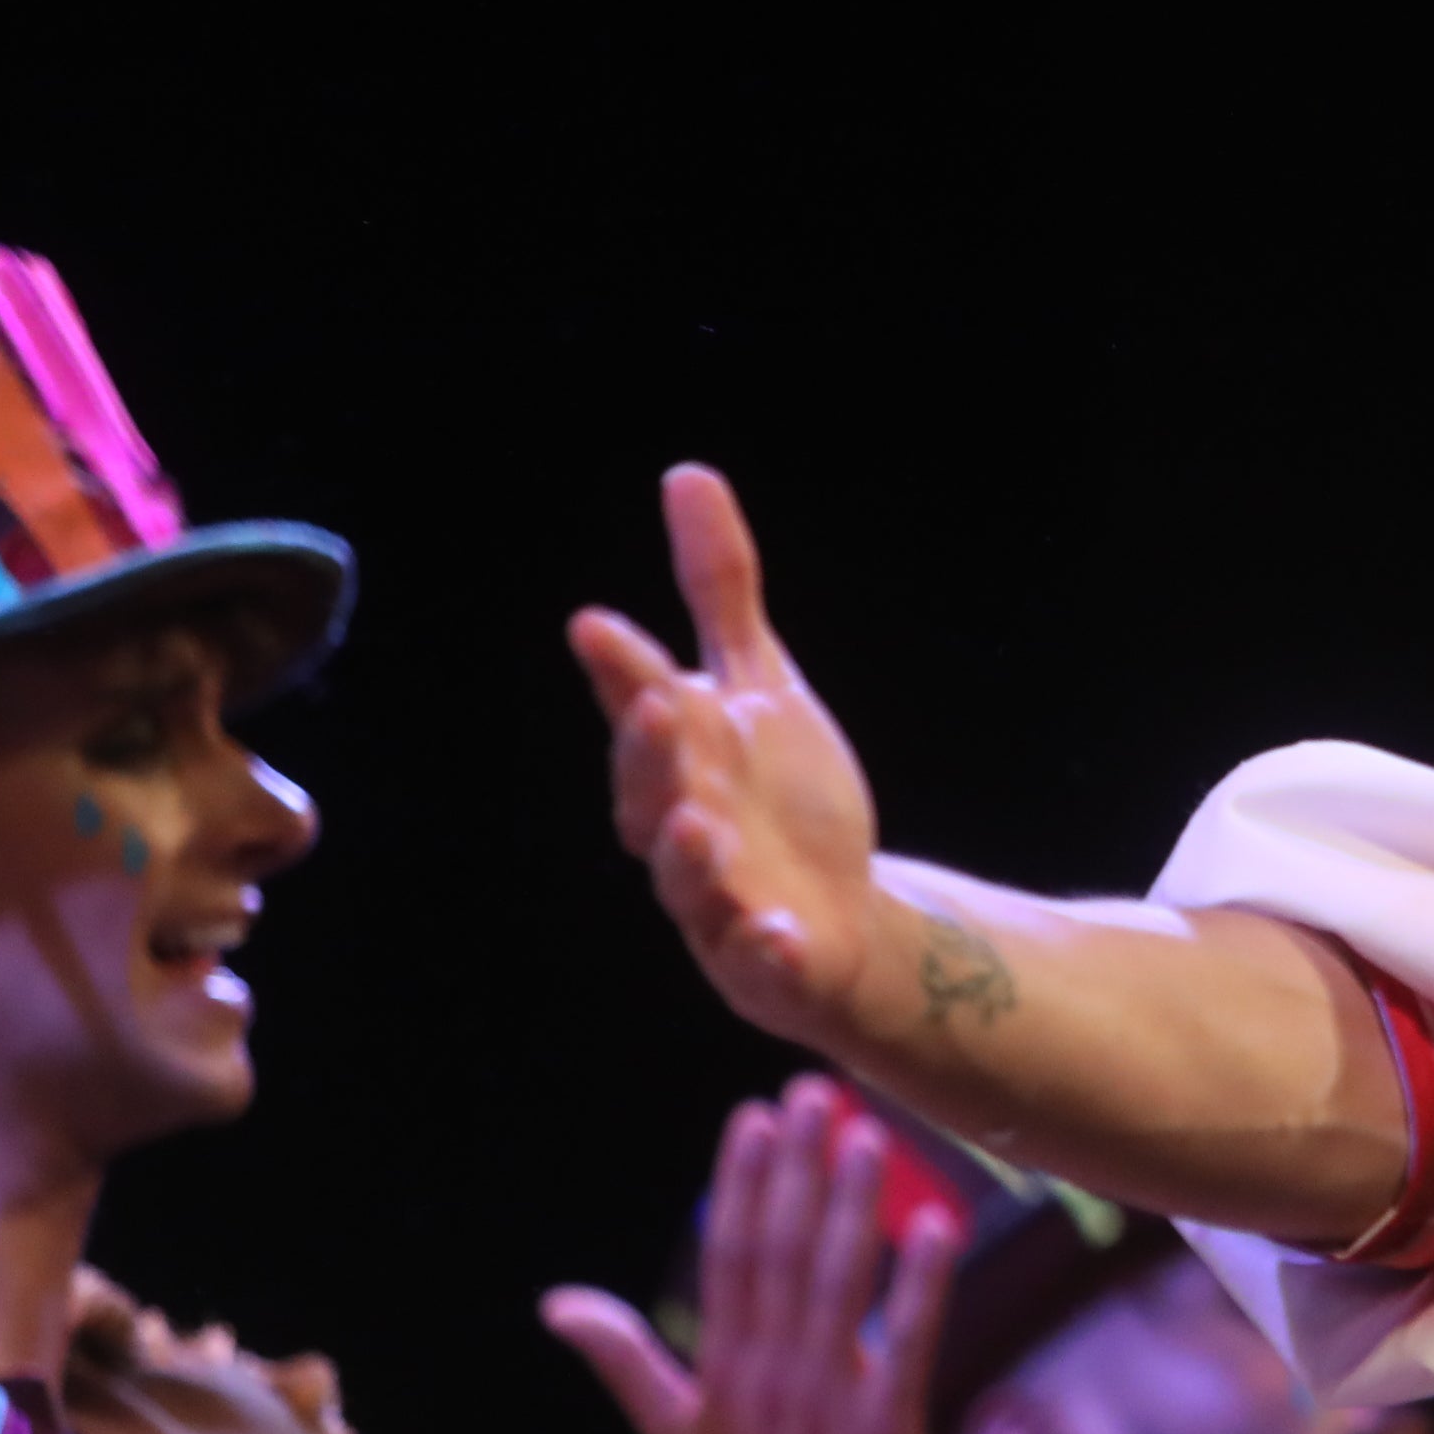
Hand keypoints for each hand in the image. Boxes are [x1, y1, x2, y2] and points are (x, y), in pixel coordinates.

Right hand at [546, 1076, 959, 1433]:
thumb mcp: (673, 1433)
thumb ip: (625, 1359)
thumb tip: (557, 1303)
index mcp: (722, 1370)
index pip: (729, 1257)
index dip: (741, 1184)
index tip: (754, 1116)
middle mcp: (768, 1377)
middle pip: (780, 1255)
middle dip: (799, 1171)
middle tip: (818, 1093)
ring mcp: (825, 1403)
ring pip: (838, 1288)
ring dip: (853, 1208)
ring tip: (870, 1136)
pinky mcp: (884, 1433)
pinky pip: (907, 1347)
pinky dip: (921, 1287)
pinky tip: (938, 1226)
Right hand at [574, 465, 889, 1052]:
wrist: (835, 918)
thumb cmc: (779, 797)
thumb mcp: (762, 684)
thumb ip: (721, 589)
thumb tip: (688, 474)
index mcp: (675, 759)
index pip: (640, 707)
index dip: (622, 672)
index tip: (598, 625)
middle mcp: (680, 826)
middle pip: (652, 790)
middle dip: (651, 753)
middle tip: (663, 704)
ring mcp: (718, 899)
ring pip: (689, 880)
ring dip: (687, 854)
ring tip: (694, 823)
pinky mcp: (765, 958)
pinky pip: (758, 959)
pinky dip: (764, 947)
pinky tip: (778, 932)